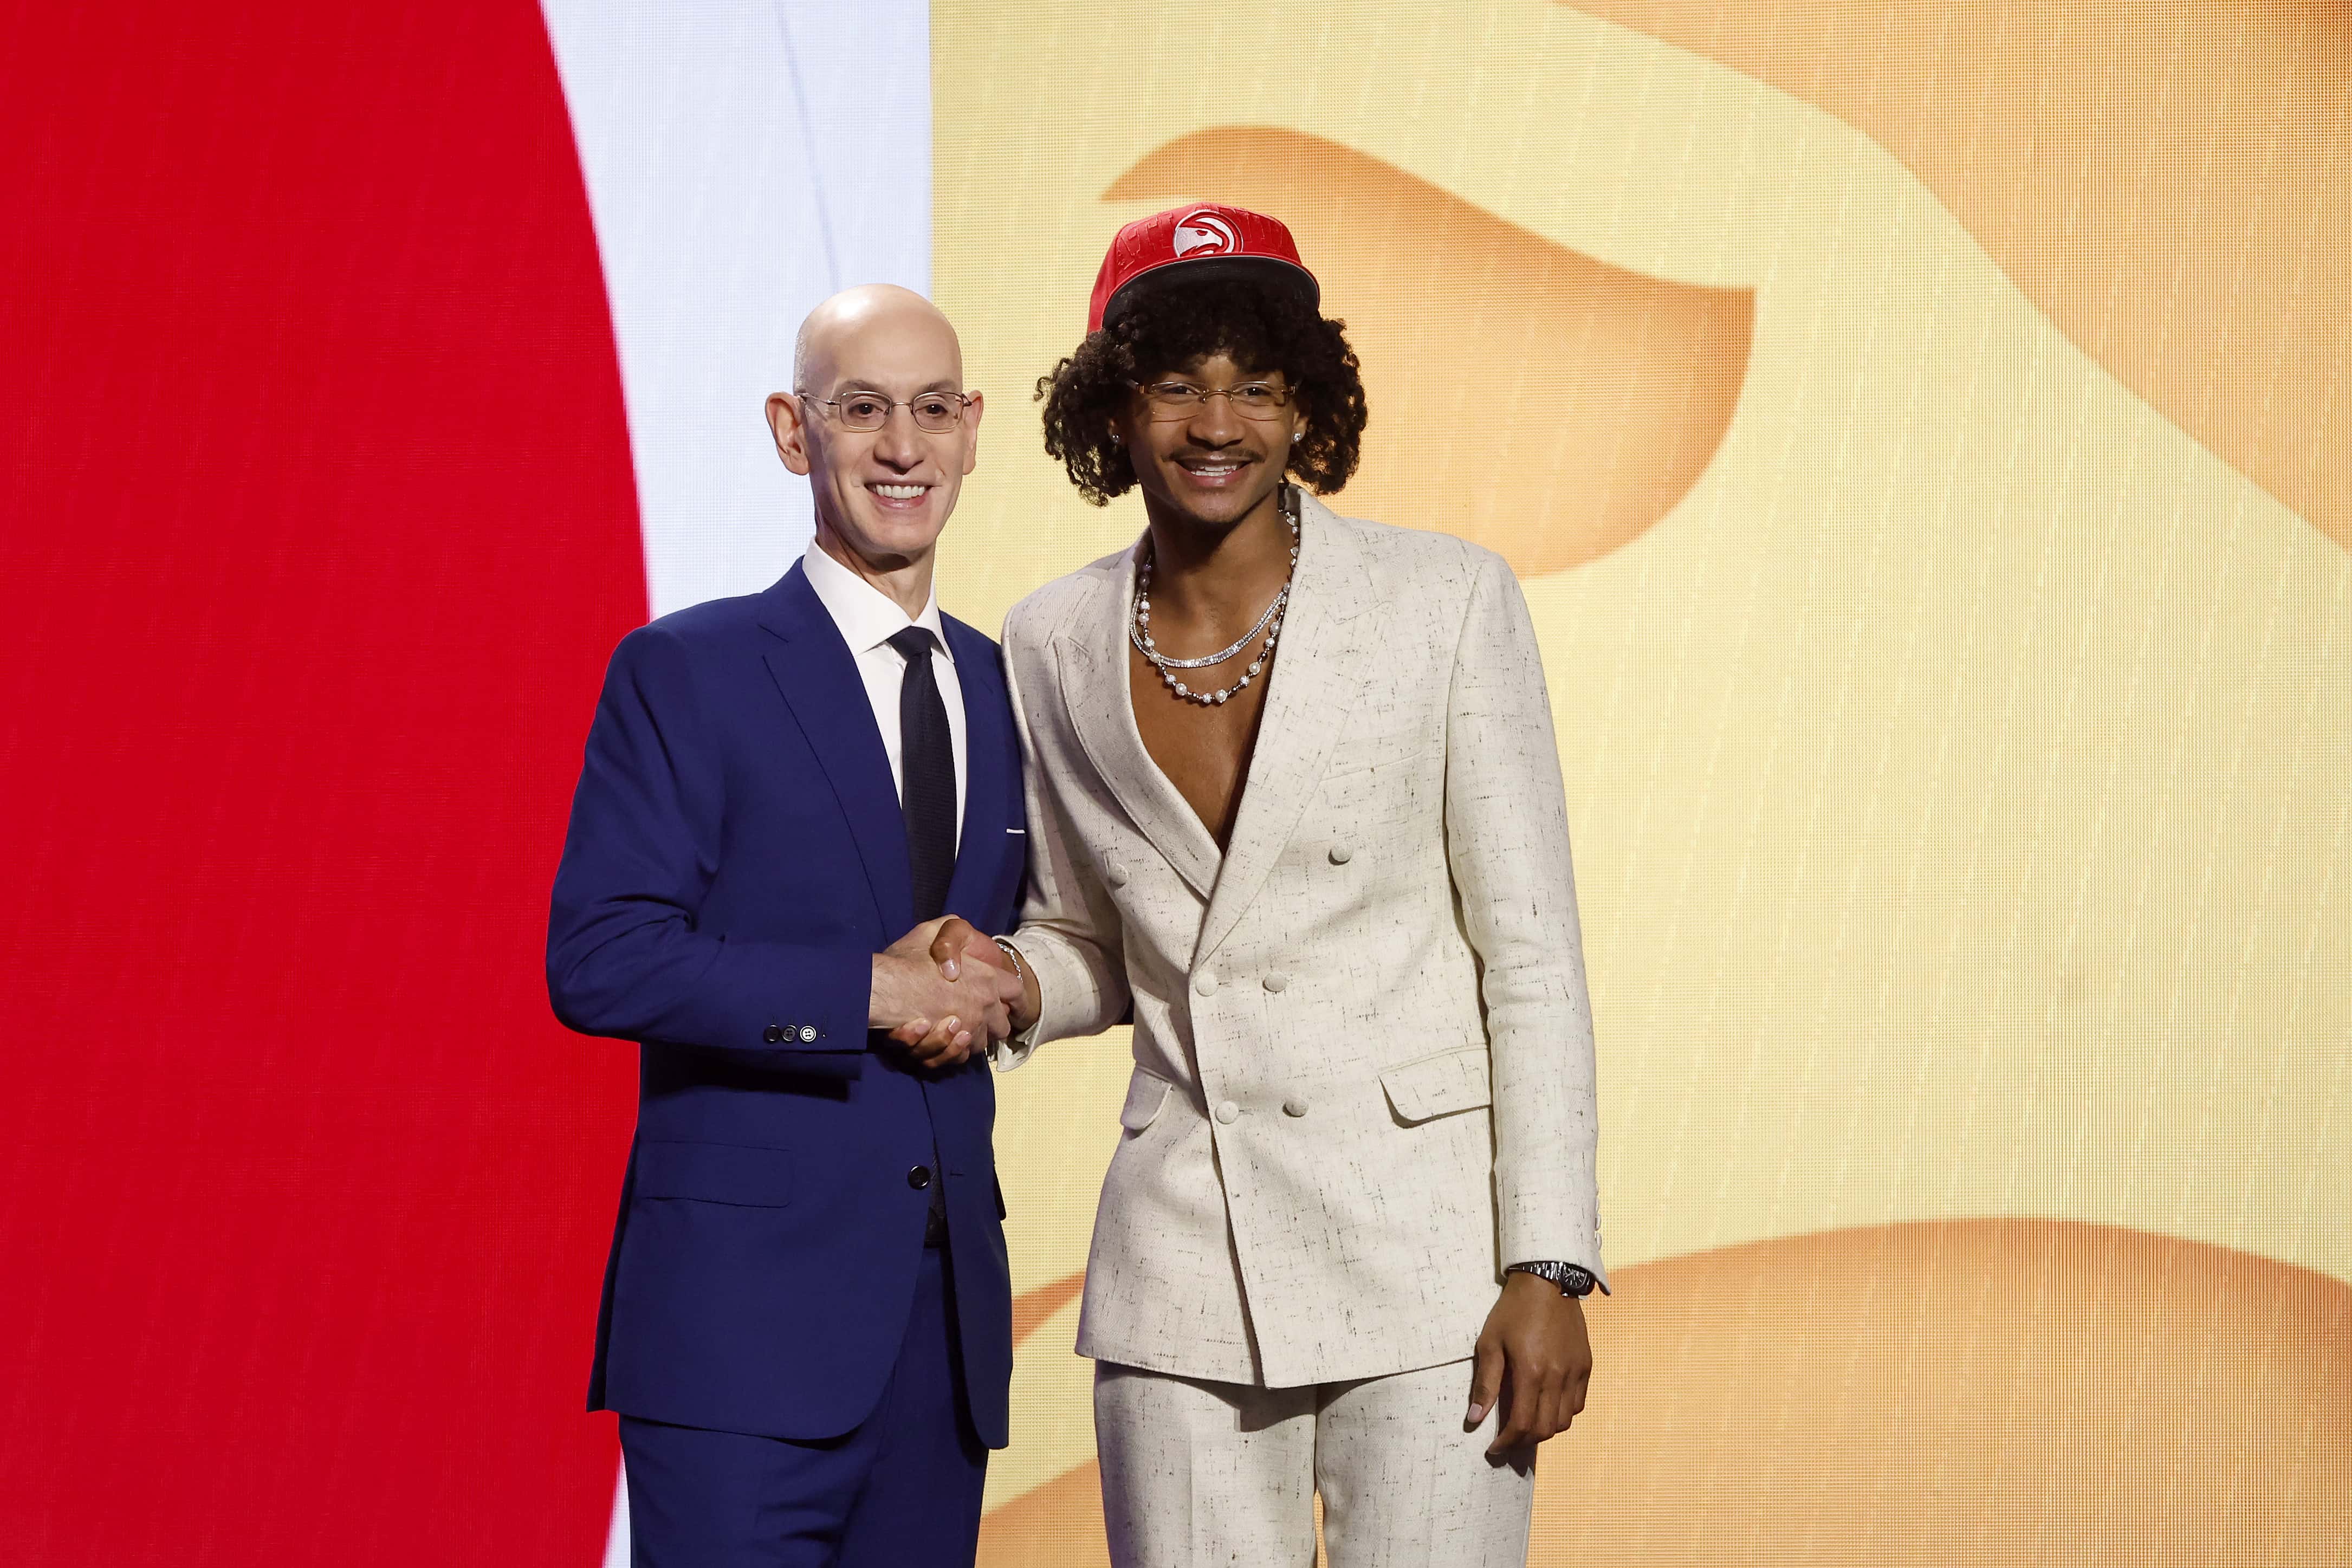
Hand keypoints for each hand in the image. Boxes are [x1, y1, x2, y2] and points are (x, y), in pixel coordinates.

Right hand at [869, 919, 1020, 1067]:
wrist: (884, 989)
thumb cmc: (906, 960)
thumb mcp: (931, 930)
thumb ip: (950, 932)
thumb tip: (957, 945)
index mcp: (987, 977)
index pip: (1015, 990)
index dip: (1013, 997)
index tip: (1009, 1002)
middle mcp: (984, 1005)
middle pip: (1002, 1025)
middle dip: (991, 1024)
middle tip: (973, 1017)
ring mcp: (970, 1028)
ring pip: (980, 1043)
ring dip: (969, 1039)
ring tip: (951, 1028)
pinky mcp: (952, 1048)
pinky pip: (961, 1057)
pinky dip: (952, 1052)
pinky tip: (939, 1041)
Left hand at [1466, 1272, 1591, 1456]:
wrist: (1547, 1282)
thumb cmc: (1512, 1311)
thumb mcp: (1490, 1343)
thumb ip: (1485, 1384)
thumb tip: (1474, 1418)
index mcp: (1530, 1372)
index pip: (1522, 1424)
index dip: (1507, 1442)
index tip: (1493, 1448)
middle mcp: (1557, 1377)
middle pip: (1545, 1429)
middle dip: (1524, 1442)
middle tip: (1508, 1440)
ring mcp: (1575, 1372)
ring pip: (1565, 1421)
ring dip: (1544, 1430)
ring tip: (1527, 1425)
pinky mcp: (1585, 1365)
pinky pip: (1578, 1403)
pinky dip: (1563, 1413)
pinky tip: (1547, 1406)